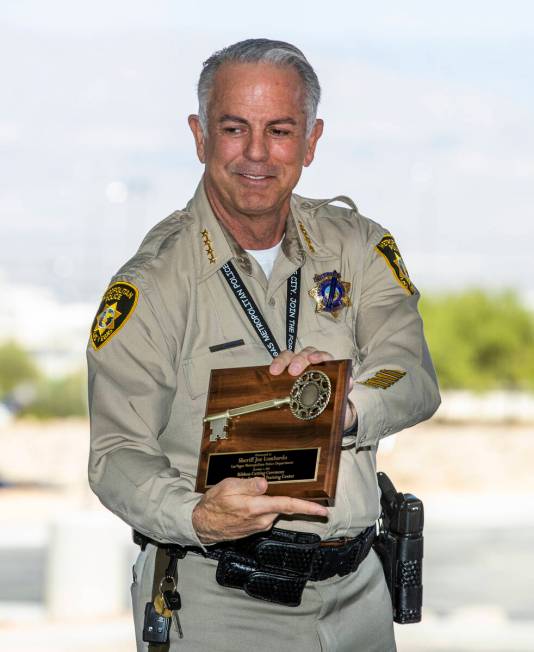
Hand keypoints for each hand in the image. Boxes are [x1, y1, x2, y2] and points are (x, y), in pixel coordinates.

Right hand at [192, 476, 327, 543]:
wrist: (202, 525)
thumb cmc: (213, 504)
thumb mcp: (227, 487)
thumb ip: (247, 485)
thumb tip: (264, 483)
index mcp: (256, 508)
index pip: (287, 505)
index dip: (307, 507)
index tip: (323, 510)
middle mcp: (261, 520)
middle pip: (282, 506)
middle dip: (286, 497)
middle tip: (280, 486)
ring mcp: (259, 526)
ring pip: (273, 509)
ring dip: (269, 501)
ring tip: (250, 492)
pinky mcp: (255, 528)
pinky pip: (265, 514)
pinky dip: (263, 507)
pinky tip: (249, 502)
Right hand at [269, 347, 357, 431]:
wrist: (324, 420)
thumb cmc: (333, 407)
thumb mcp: (342, 402)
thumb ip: (345, 392)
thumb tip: (349, 382)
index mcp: (327, 369)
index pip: (324, 356)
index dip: (319, 355)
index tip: (312, 360)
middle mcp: (312, 366)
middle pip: (305, 354)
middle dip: (298, 359)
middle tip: (293, 371)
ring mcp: (297, 370)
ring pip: (290, 357)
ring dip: (282, 361)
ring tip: (275, 371)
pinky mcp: (285, 376)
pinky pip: (279, 367)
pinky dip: (275, 366)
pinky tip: (270, 373)